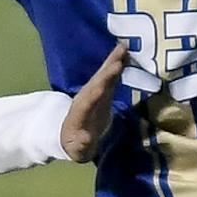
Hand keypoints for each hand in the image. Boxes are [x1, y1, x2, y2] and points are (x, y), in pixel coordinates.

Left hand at [60, 42, 130, 161]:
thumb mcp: (78, 149)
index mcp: (80, 113)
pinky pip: (109, 76)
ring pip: (103, 76)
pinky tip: (124, 51)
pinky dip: (116, 64)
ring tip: (122, 47)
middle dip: (107, 71)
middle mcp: (86, 98)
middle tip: (119, 55)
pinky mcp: (102, 90)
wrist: (72, 136)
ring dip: (112, 62)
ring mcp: (93, 92)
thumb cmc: (76, 145)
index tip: (106, 83)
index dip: (98, 90)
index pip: (89, 100)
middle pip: (97, 82)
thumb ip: (81, 143)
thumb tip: (85, 139)